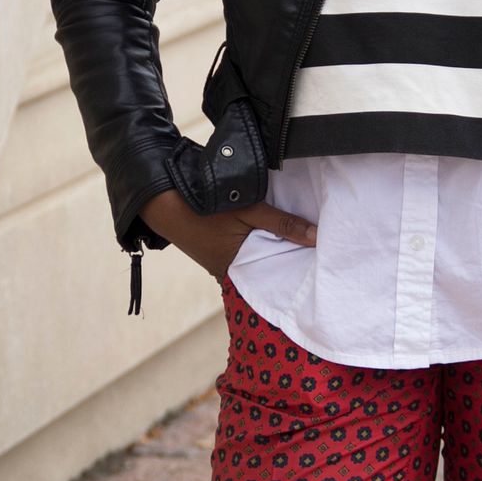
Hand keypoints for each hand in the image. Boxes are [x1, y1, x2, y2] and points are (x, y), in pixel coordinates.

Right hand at [139, 188, 316, 279]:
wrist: (163, 200)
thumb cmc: (205, 207)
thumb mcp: (249, 212)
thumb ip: (283, 224)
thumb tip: (316, 237)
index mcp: (235, 272)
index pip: (274, 280)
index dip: (295, 272)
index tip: (318, 268)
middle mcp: (228, 275)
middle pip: (265, 272)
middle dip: (285, 265)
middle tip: (315, 259)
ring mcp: (220, 265)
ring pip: (255, 263)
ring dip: (271, 255)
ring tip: (300, 250)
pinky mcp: (217, 254)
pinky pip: (244, 256)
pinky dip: (258, 249)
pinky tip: (275, 241)